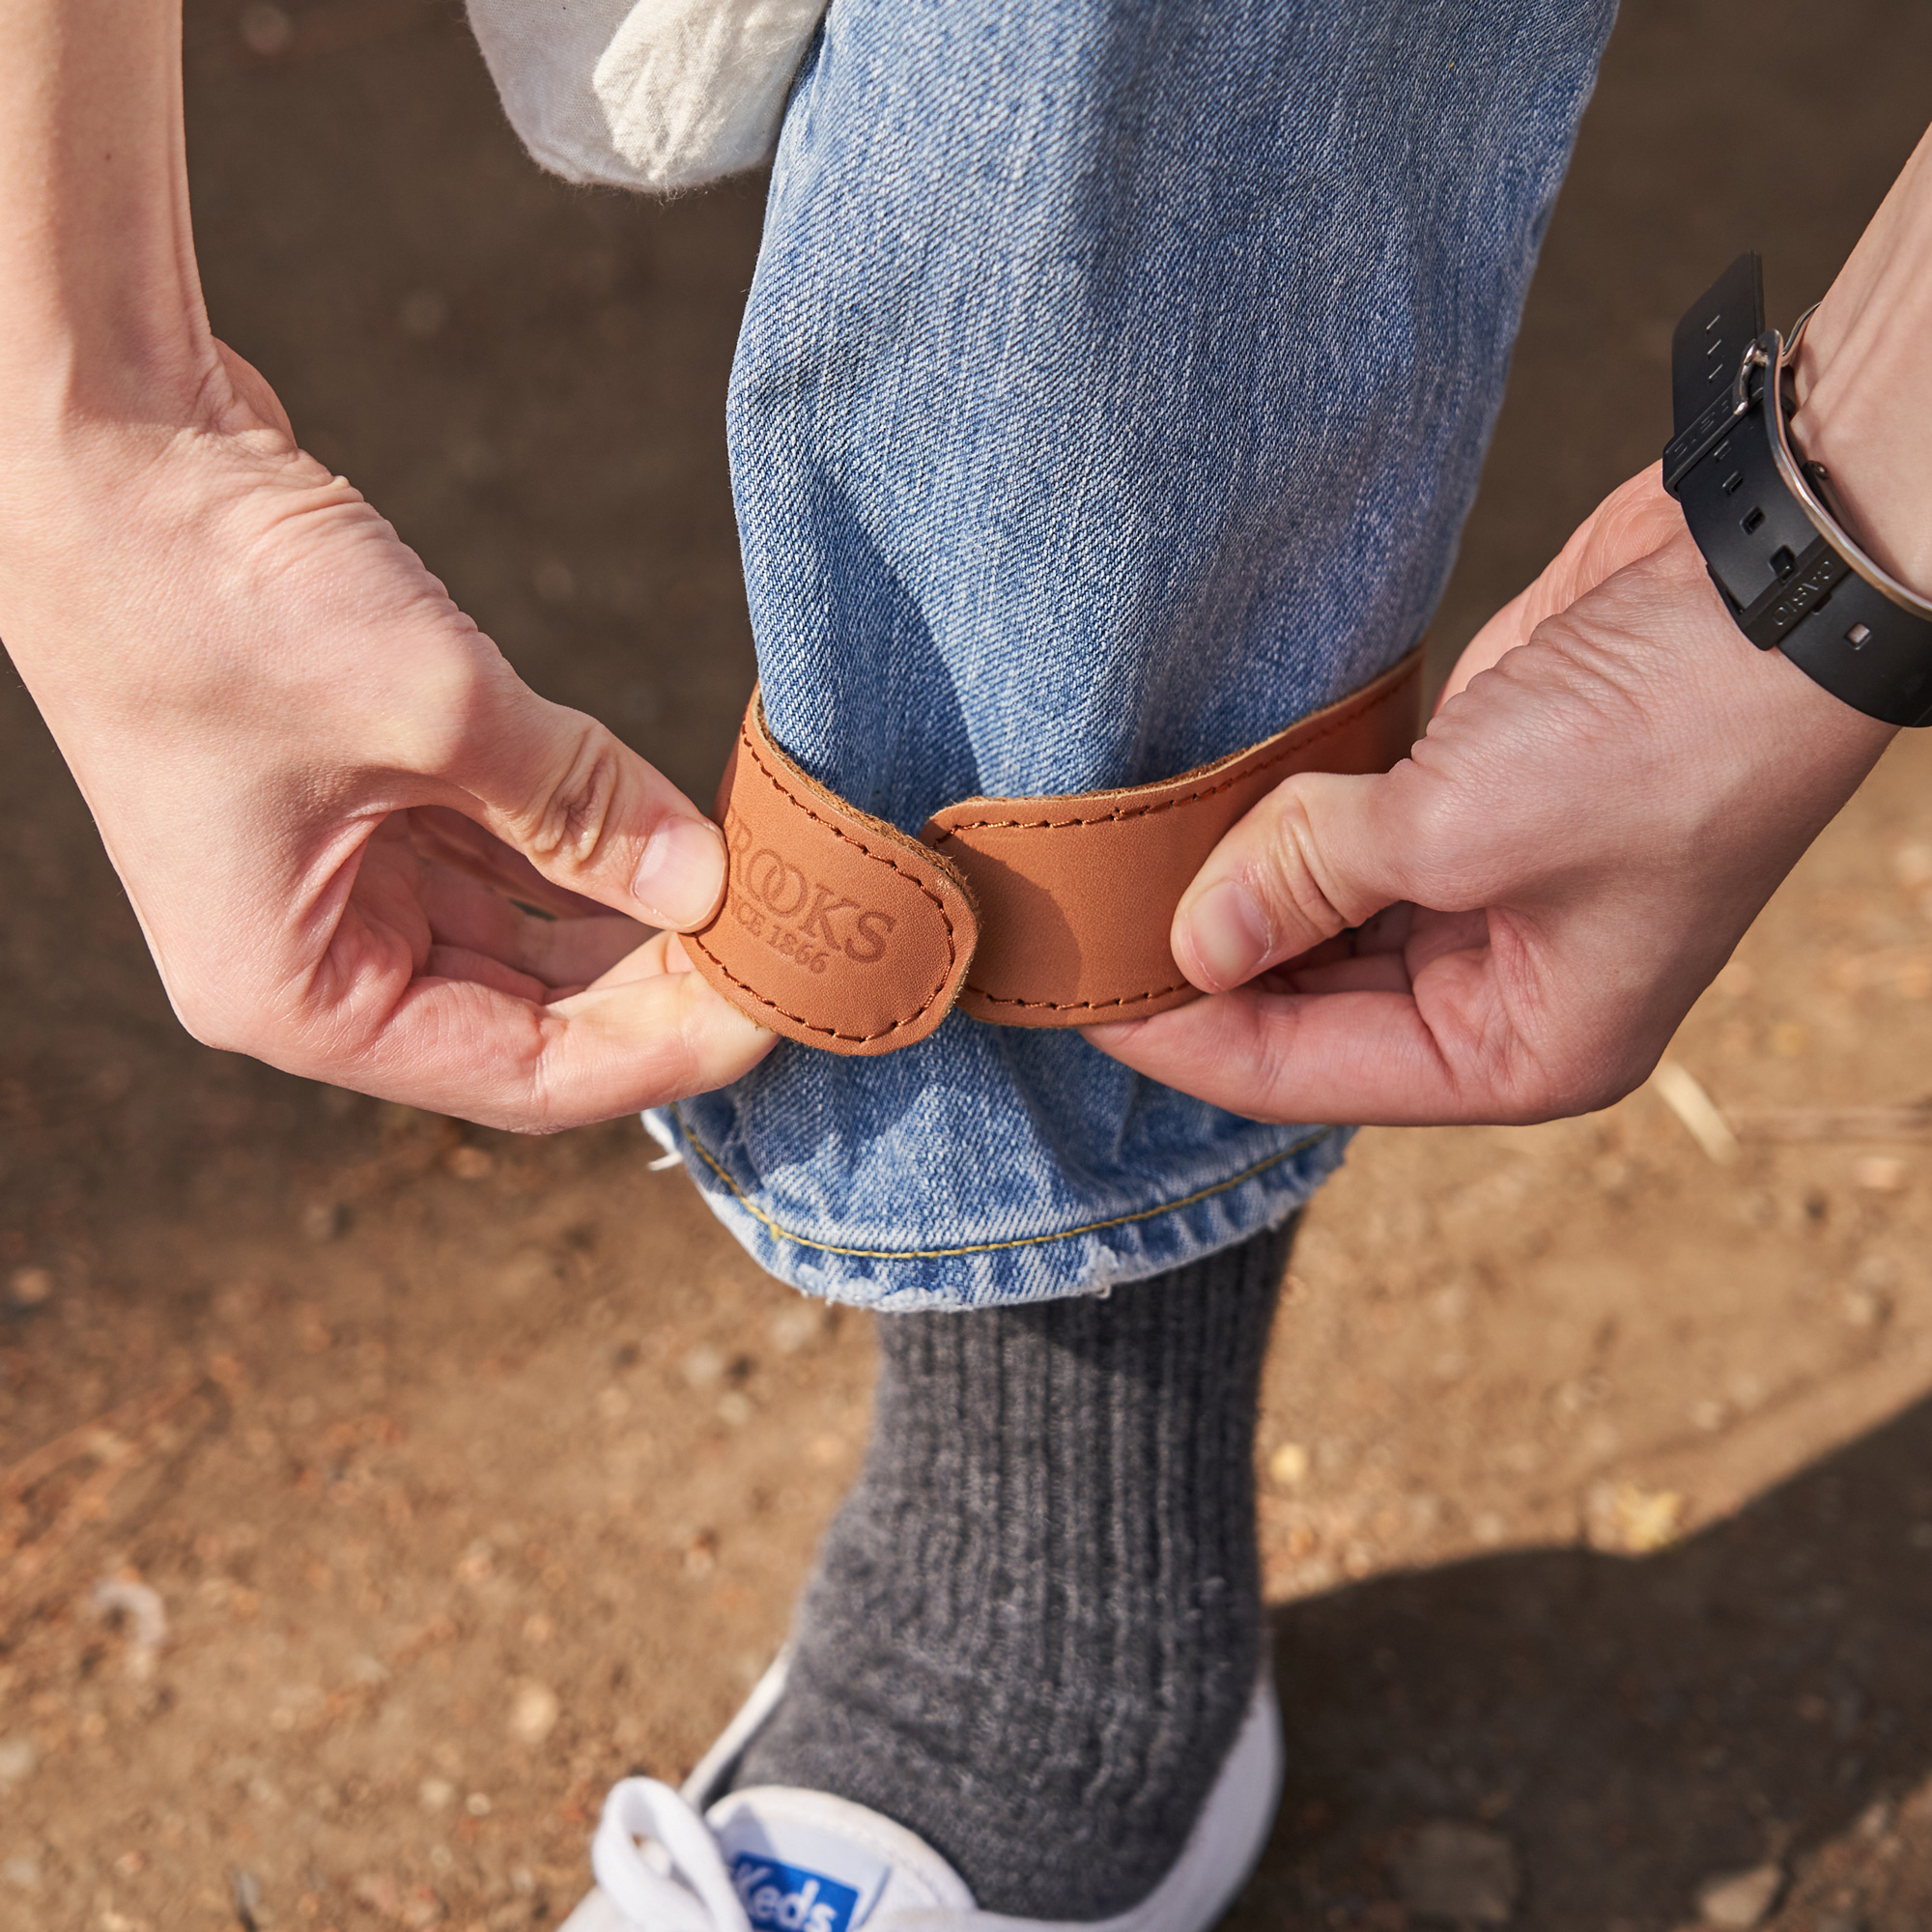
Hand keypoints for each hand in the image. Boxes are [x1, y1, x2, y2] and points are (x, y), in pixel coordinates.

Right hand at [0, 350, 771, 1130]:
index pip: (522, 1075)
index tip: (775, 1009)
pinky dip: (589, 847)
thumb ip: (585, 808)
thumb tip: (709, 881)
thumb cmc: (215, 588)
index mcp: (292, 991)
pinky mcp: (364, 797)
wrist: (99, 435)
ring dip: (636, 917)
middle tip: (787, 944)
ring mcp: (336, 877)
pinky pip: (503, 857)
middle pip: (531, 1014)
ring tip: (757, 892)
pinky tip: (682, 833)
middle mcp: (311, 956)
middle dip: (661, 984)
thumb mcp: (433, 710)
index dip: (663, 1053)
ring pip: (525, 938)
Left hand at [1085, 471, 1893, 1124]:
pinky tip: (1194, 808)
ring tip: (1122, 863)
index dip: (1180, 1038)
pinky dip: (1270, 827)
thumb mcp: (1461, 830)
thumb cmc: (1668, 734)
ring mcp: (1481, 896)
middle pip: (1299, 1010)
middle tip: (1081, 920)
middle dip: (1196, 967)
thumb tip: (1190, 944)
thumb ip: (1307, 886)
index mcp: (1520, 1053)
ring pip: (1310, 925)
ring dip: (1228, 894)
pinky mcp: (1463, 805)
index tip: (1077, 989)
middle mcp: (1498, 992)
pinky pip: (1335, 843)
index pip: (1302, 1077)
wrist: (1771, 576)